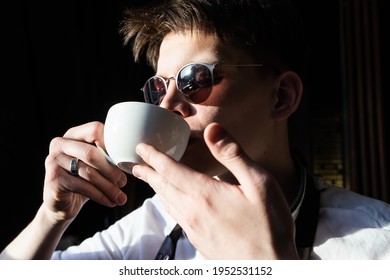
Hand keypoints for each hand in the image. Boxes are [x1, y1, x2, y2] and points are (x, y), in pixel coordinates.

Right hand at [43, 121, 127, 222]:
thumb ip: (106, 156)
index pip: (95, 129)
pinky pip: (83, 187)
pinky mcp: (53, 179)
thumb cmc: (82, 180)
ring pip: (89, 172)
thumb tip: (130, 159)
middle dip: (111, 170)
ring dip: (108, 187)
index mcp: (72, 135)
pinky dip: (100, 196)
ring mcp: (53, 161)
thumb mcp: (95, 165)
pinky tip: (109, 202)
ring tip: (120, 197)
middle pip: (91, 153)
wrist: (61, 204)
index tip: (124, 160)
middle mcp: (59, 144)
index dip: (112, 144)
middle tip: (123, 182)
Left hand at [132, 122, 297, 258]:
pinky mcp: (199, 241)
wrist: (269, 268)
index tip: (141, 147)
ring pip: (167, 203)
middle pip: (162, 187)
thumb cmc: (269, 227)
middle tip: (136, 164)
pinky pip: (176, 217)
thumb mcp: (258, 183)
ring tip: (150, 180)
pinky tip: (172, 203)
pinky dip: (168, 204)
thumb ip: (233, 155)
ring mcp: (194, 229)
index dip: (154, 157)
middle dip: (148, 173)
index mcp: (204, 194)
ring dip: (156, 188)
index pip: (170, 169)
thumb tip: (212, 129)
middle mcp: (193, 211)